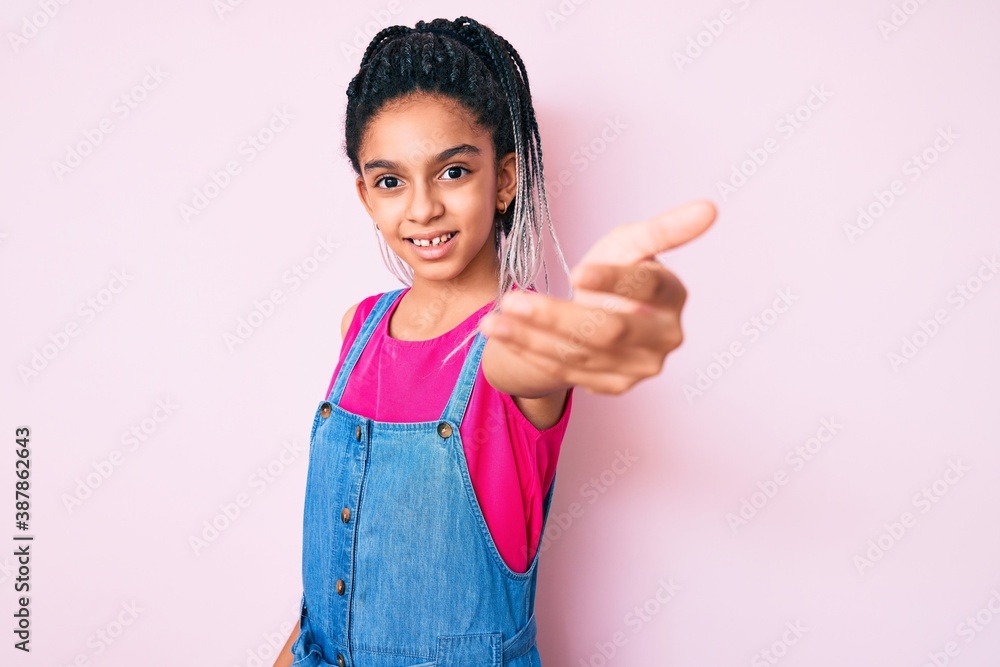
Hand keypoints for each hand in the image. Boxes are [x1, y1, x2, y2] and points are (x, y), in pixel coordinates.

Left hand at [478, 199, 716, 394]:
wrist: (601, 314)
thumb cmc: (618, 273)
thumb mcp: (632, 244)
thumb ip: (664, 229)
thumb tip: (709, 207)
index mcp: (673, 297)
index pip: (647, 287)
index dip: (614, 281)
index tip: (577, 271)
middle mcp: (662, 338)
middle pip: (609, 329)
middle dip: (556, 315)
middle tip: (512, 298)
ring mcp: (637, 368)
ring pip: (579, 352)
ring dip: (530, 335)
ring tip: (493, 319)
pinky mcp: (610, 384)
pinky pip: (564, 369)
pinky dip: (527, 351)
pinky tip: (500, 334)